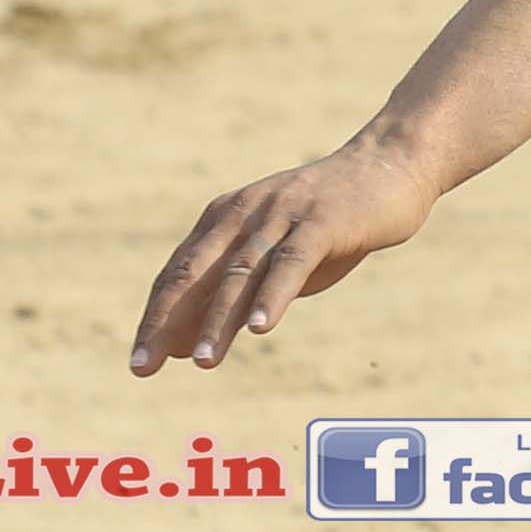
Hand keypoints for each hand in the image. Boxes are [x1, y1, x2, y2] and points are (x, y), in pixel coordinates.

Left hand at [133, 136, 441, 371]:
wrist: (390, 166)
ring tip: (201, 360)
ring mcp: (281, 214)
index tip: (140, 363)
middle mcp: (243, 213)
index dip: (156, 318)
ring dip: (218, 319)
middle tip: (144, 365)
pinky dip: (272, 295)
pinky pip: (291, 262)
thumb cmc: (330, 222)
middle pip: (194, 274)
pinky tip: (259, 328)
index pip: (178, 274)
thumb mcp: (275, 259)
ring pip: (240, 273)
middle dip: (166, 322)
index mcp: (223, 220)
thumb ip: (235, 295)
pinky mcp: (322, 221)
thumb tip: (185, 348)